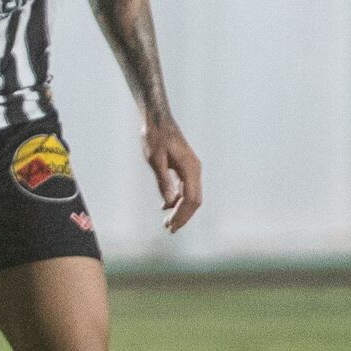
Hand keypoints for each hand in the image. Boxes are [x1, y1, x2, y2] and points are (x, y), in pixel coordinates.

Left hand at [144, 118, 202, 232]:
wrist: (157, 120)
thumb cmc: (155, 137)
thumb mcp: (155, 160)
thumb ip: (163, 181)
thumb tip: (169, 203)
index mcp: (190, 169)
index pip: (191, 199)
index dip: (182, 215)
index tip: (170, 226)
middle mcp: (195, 170)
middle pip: (194, 200)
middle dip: (183, 216)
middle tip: (169, 230)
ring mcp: (191, 168)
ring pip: (191, 195)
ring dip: (180, 209)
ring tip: (167, 222)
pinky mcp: (185, 167)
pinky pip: (186, 188)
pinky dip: (179, 200)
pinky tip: (166, 207)